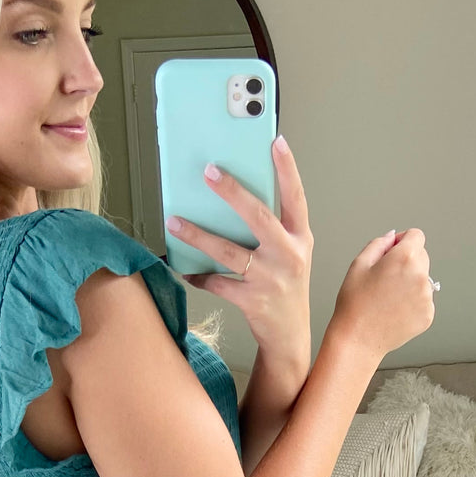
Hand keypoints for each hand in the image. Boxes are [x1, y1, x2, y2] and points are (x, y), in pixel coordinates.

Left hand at [167, 136, 312, 356]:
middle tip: (208, 172)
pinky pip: (217, 283)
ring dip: (198, 235)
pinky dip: (199, 276)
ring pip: (228, 251)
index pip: (296, 197)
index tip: (274, 142)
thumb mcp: (291, 253)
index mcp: (301, 238)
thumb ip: (273, 228)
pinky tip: (185, 269)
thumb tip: (235, 197)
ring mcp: (270, 279)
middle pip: (258, 217)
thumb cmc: (286, 286)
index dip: (287, 169)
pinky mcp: (252, 301)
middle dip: (232, 192)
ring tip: (174, 222)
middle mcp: (289, 255)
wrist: (289, 334)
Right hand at [331, 226, 434, 357]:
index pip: (417, 236)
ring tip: (387, 298)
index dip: (403, 241)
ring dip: (410, 283)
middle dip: (407, 261)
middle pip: (422, 256)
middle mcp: (421, 275)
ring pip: (423, 279)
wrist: (357, 339)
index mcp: (405, 258)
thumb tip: (393, 238)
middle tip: (385, 279)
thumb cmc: (354, 304)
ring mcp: (427, 297)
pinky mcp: (427, 315)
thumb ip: (379, 244)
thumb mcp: (359, 264)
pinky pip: (423, 300)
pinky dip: (412, 303)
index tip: (392, 252)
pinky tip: (394, 311)